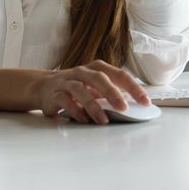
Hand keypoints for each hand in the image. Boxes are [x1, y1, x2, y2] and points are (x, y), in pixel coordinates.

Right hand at [33, 60, 151, 124]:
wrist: (43, 87)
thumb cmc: (77, 88)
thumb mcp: (95, 88)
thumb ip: (112, 95)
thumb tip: (136, 109)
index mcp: (97, 69)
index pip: (119, 75)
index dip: (133, 88)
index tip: (145, 102)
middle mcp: (82, 72)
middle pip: (99, 78)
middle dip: (113, 93)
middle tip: (124, 108)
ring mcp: (67, 81)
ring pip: (81, 89)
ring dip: (93, 105)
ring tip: (103, 120)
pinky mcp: (55, 94)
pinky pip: (65, 101)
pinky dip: (75, 111)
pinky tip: (84, 120)